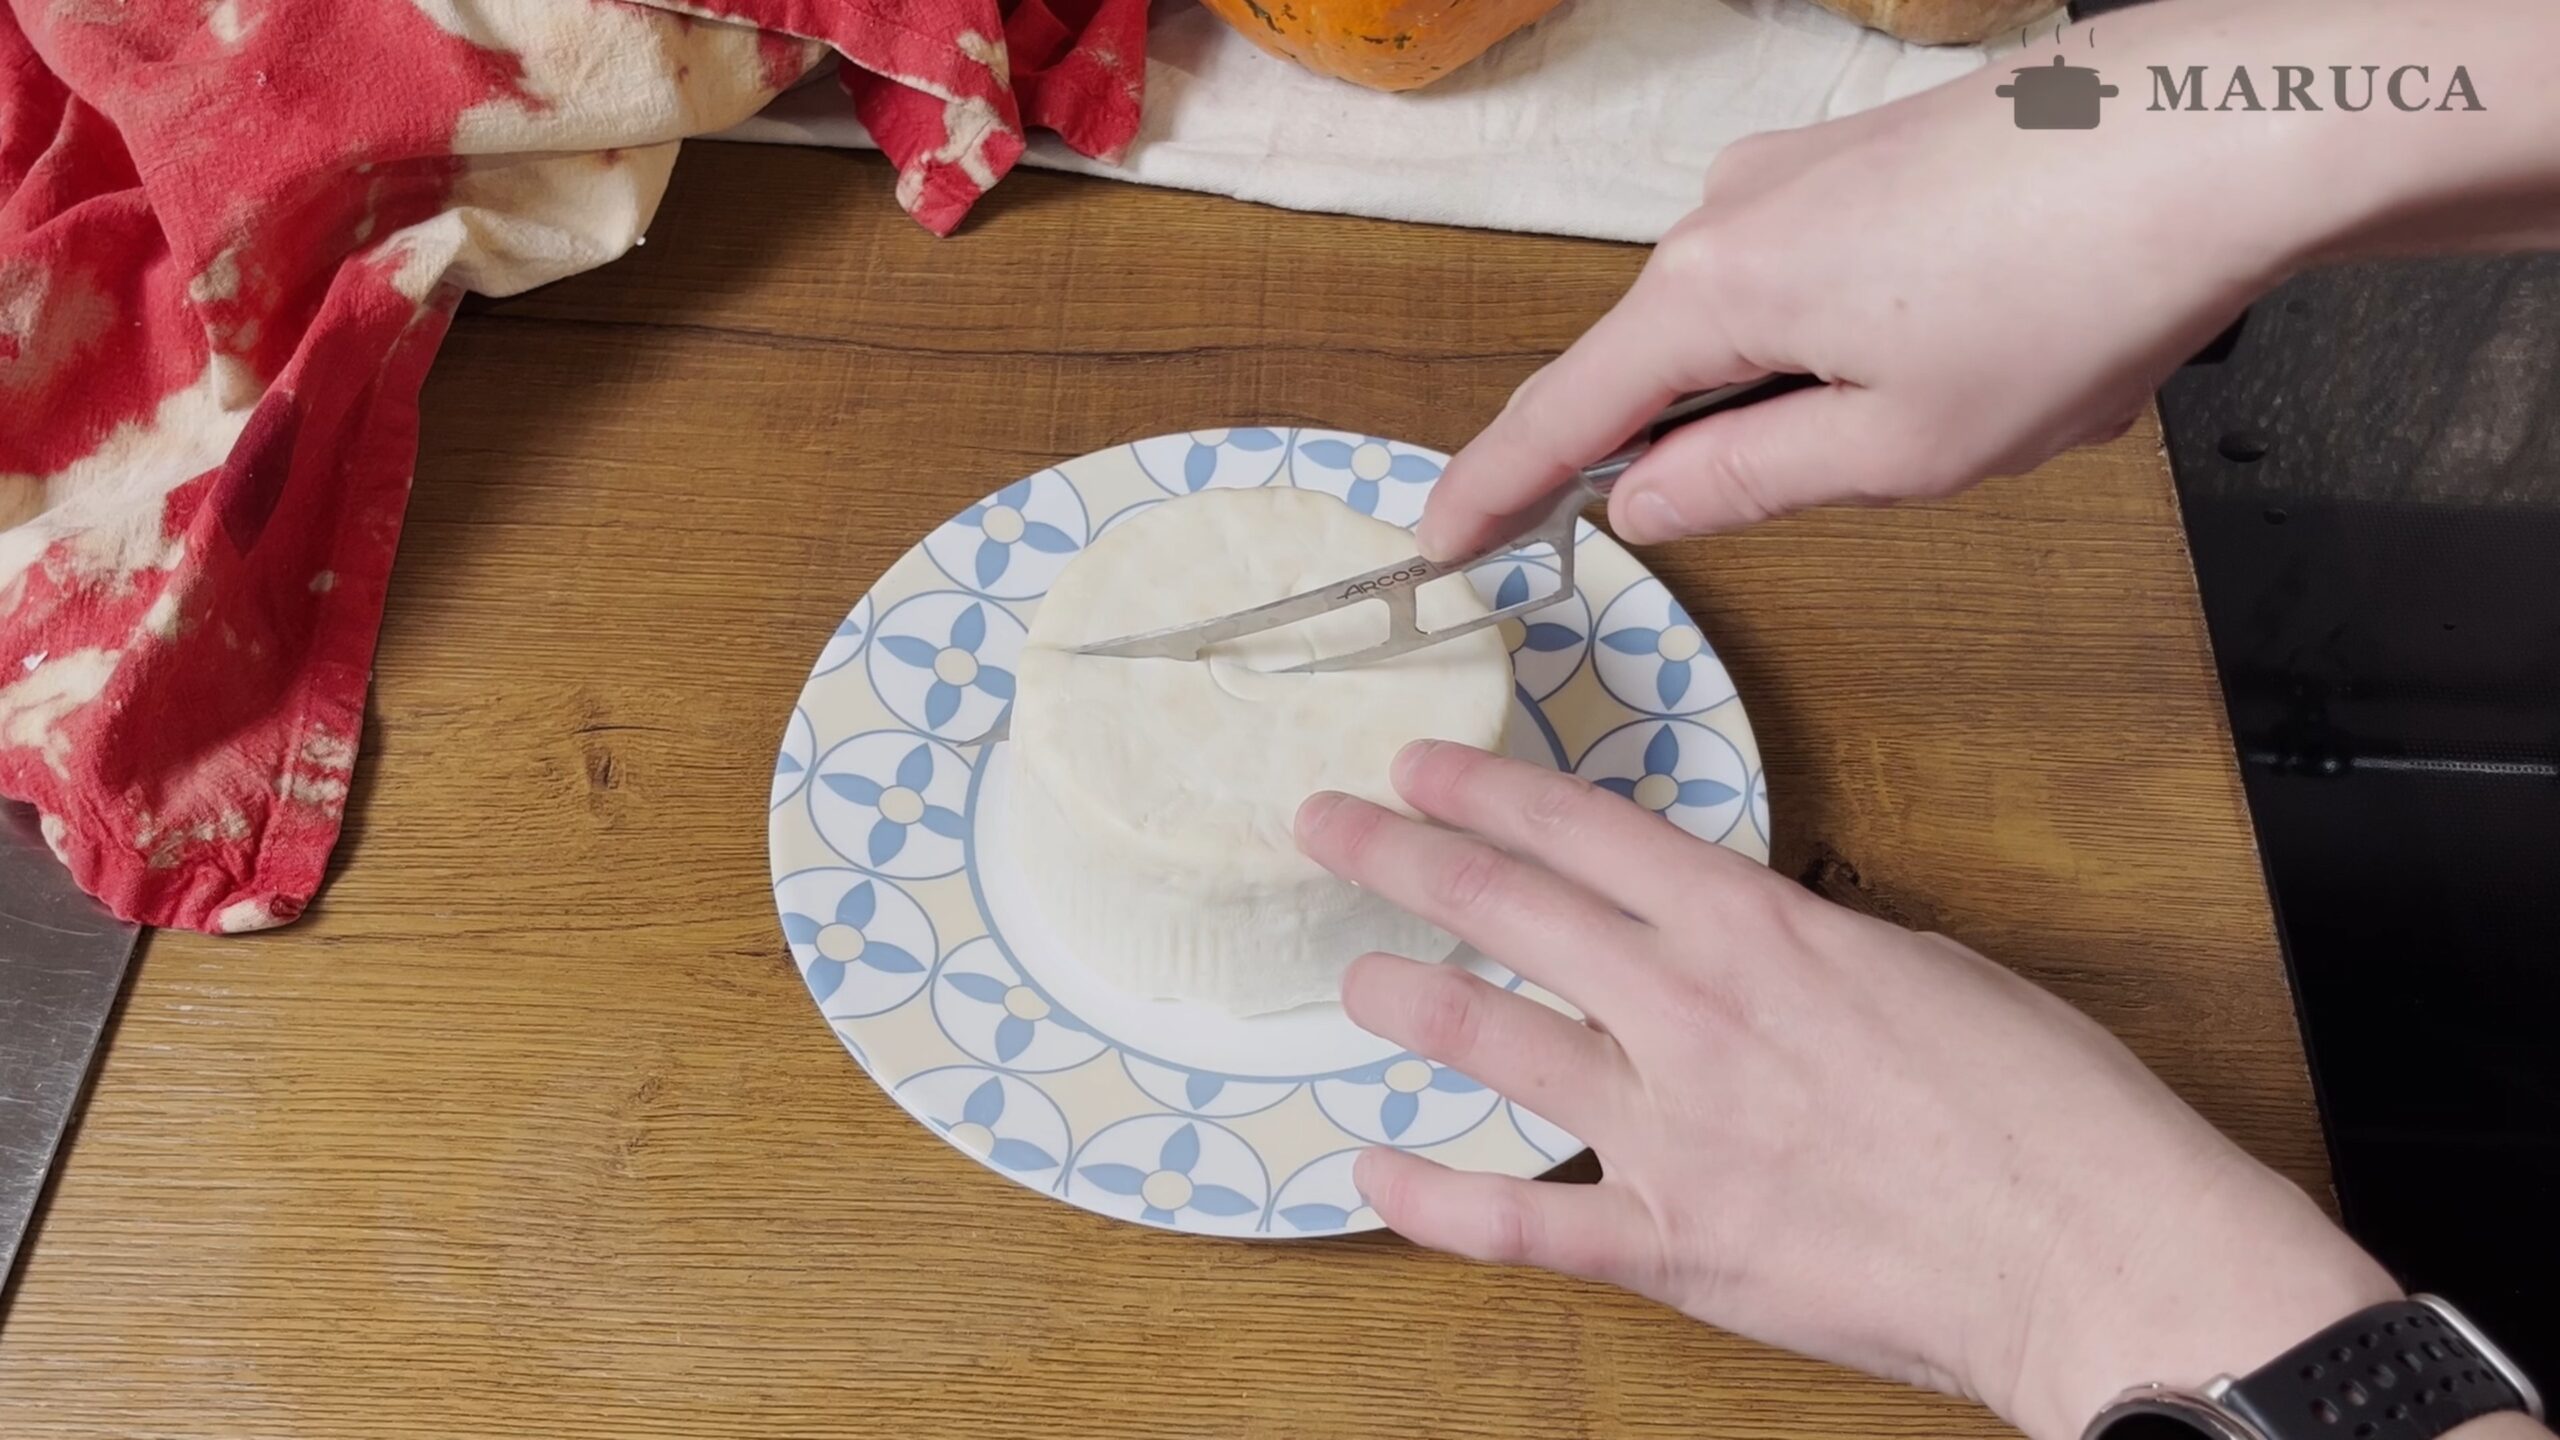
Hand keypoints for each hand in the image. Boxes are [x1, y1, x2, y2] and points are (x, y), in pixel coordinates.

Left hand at [1295, 742, 2400, 1439]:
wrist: (2097, 1251)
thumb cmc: (2043, 1105)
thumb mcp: (1921, 970)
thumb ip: (1801, 951)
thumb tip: (1736, 946)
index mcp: (1758, 929)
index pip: (1583, 832)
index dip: (1484, 793)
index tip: (1416, 769)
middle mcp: (1691, 1012)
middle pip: (1511, 910)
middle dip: (1401, 857)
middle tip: (1328, 827)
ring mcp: (1672, 1132)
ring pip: (1496, 1043)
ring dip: (1406, 1001)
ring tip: (1352, 975)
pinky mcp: (1676, 1246)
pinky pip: (1522, 1223)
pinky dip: (1436, 1201)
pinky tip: (1373, 1173)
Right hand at [1416, 0, 2559, 559]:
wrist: (2224, 131)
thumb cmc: (2064, 302)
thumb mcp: (1898, 447)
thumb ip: (1745, 482)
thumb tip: (1640, 501)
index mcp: (1710, 291)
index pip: (1562, 412)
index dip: (1494, 489)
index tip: (1434, 544)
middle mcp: (1725, 207)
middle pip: (1660, 360)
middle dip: (1712, 445)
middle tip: (1821, 492)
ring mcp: (1797, 163)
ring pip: (1752, 318)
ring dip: (1819, 391)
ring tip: (1979, 404)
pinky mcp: (1868, 146)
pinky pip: (1815, 268)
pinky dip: (1867, 335)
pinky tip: (1989, 343)